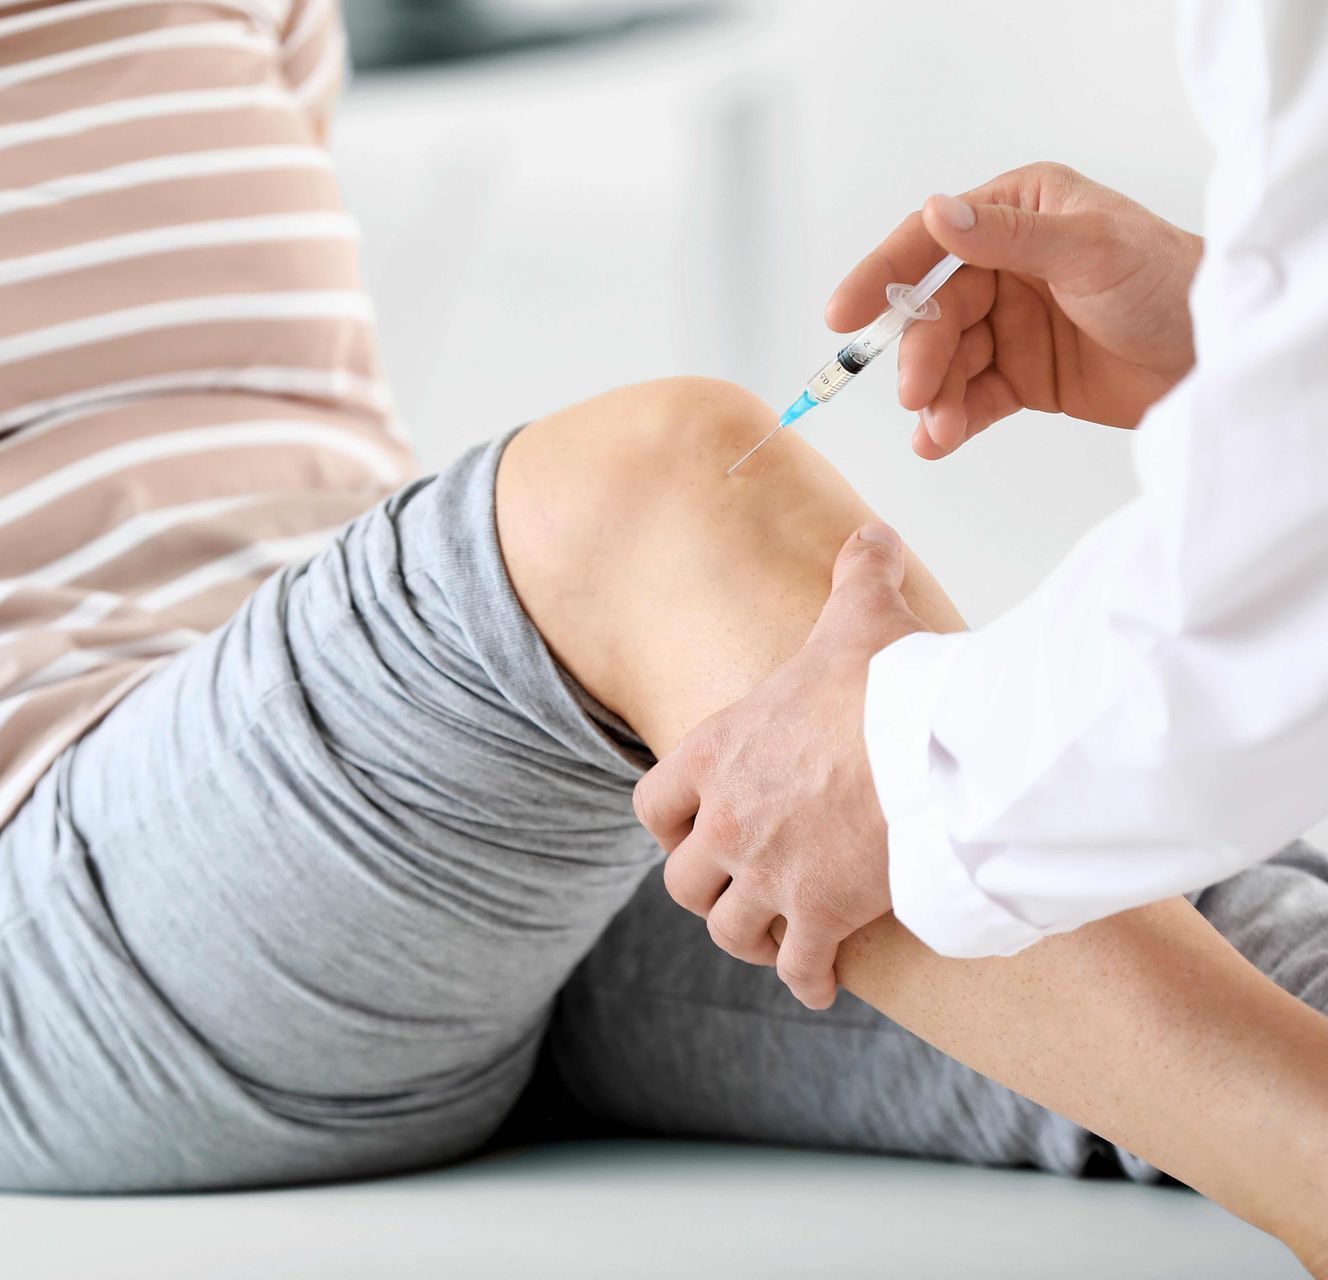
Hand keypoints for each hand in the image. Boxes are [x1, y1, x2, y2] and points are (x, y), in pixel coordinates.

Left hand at [633, 522, 928, 1008]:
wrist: (934, 752)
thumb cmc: (891, 685)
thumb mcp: (860, 616)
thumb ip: (857, 575)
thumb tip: (873, 536)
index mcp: (717, 754)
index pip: (653, 805)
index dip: (669, 824)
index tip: (691, 831)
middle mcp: (727, 821)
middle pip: (682, 881)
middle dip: (706, 888)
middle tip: (735, 890)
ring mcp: (767, 874)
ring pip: (727, 930)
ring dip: (748, 937)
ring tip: (773, 939)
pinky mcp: (817, 918)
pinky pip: (795, 968)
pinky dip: (805, 980)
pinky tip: (821, 984)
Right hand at [828, 162, 1202, 458]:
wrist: (1219, 356)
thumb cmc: (1170, 283)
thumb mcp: (1088, 249)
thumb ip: (1008, 236)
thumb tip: (939, 214)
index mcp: (1018, 214)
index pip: (931, 241)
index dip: (881, 276)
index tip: (843, 315)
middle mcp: (1006, 265)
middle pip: (935, 313)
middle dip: (920, 356)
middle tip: (917, 394)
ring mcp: (1012, 323)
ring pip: (947, 361)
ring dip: (934, 397)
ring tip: (937, 430)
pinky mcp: (1023, 375)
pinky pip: (970, 397)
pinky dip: (951, 420)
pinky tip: (939, 440)